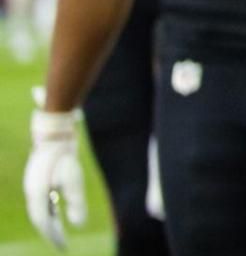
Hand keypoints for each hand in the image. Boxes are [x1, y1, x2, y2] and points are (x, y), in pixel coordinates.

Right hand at [24, 103, 85, 249]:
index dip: (53, 235)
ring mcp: (33, 186)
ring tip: (60, 232)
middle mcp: (31, 192)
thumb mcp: (74, 180)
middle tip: (62, 245)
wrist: (54, 135)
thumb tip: (78, 225)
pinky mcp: (37, 181)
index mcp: (36, 195)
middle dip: (50, 232)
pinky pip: (41, 202)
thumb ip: (75, 202)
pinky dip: (48, 211)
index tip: (64, 247)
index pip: (43, 222)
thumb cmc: (64, 157)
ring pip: (39, 211)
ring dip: (49, 222)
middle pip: (39, 219)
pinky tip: (57, 213)